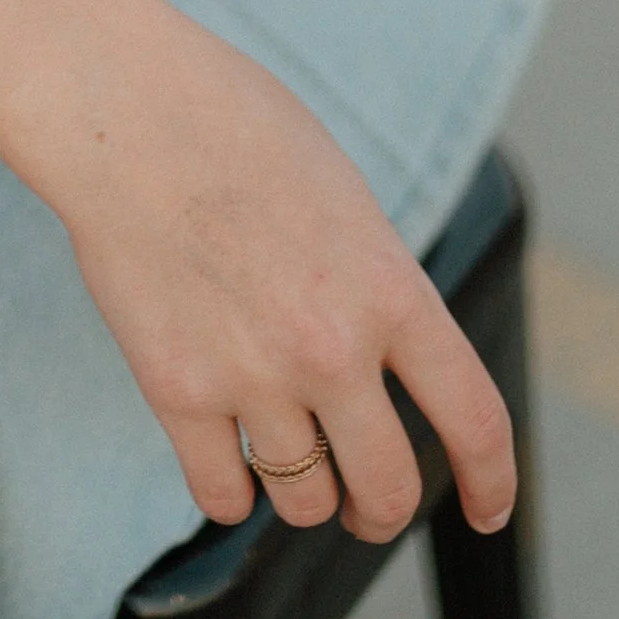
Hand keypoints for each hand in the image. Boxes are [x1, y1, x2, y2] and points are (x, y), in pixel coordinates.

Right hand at [17, 0, 515, 547]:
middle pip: (389, 491)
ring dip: (302, 491)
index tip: (487, 509)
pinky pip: (221, 498)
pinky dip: (229, 489)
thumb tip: (386, 360)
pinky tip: (224, 452)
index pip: (475, 420)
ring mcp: (253, 375)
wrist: (126, 109)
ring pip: (304, 503)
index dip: (492, 483)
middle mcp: (332, 348)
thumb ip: (376, 286)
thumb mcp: (345, 198)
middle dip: (381, 509)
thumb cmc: (234, 127)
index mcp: (389, 288)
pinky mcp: (177, 391)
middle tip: (363, 498)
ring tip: (283, 453)